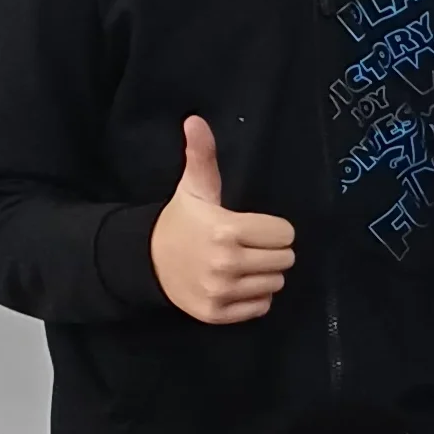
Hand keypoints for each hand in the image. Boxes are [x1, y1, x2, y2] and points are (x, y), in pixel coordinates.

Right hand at [149, 116, 295, 326]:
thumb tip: (195, 120)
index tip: (253, 226)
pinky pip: (261, 308)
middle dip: (271, 251)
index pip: (285, 234)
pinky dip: (253, 297)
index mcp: (227, 230)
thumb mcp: (194, 187)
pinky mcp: (217, 313)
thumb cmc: (181, 221)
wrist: (147, 261)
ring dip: (264, 274)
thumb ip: (202, 155)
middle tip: (248, 245)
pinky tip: (235, 283)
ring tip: (241, 263)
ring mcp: (221, 292)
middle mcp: (226, 264)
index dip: (272, 229)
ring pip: (275, 284)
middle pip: (284, 260)